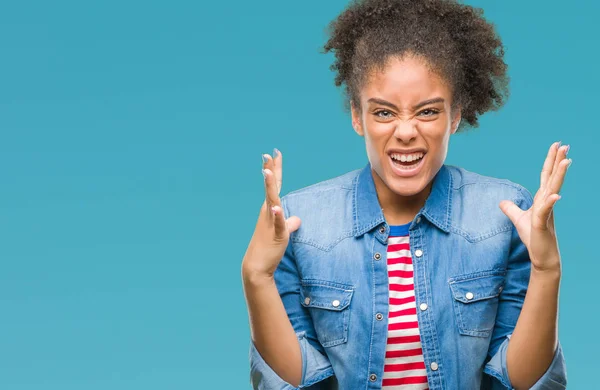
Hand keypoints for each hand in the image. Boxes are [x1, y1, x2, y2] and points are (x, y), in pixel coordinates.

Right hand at [241, 149, 301, 278]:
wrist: (257, 267)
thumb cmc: (268, 248)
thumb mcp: (282, 233)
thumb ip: (289, 223)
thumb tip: (296, 219)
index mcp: (270, 209)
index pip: (274, 186)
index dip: (275, 170)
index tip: (274, 154)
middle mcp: (268, 212)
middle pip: (272, 188)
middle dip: (270, 170)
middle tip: (268, 153)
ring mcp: (271, 222)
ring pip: (272, 201)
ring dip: (270, 187)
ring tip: (267, 171)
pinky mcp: (277, 235)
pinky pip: (278, 223)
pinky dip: (278, 215)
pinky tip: (277, 208)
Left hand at [499, 142, 571, 272]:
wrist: (542, 255)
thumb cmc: (533, 237)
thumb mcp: (518, 219)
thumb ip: (511, 209)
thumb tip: (502, 201)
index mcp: (541, 199)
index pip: (546, 176)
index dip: (550, 161)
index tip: (557, 145)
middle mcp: (546, 202)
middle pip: (552, 178)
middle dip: (558, 161)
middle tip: (565, 145)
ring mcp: (546, 212)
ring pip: (553, 190)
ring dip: (559, 175)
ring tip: (566, 160)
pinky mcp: (542, 224)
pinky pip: (546, 211)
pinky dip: (550, 202)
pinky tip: (555, 195)